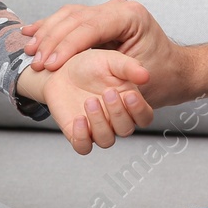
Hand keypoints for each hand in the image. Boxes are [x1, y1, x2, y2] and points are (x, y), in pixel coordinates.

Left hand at [20, 48, 153, 154]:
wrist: (61, 70)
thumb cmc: (89, 66)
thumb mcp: (111, 60)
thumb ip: (128, 67)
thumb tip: (145, 75)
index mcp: (127, 102)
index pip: (144, 117)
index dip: (139, 111)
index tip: (130, 95)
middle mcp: (114, 119)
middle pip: (126, 130)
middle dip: (118, 113)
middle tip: (108, 92)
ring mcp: (96, 128)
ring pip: (106, 140)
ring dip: (99, 122)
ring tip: (90, 102)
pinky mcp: (77, 133)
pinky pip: (83, 147)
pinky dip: (82, 137)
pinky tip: (79, 119)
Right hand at [23, 0, 195, 107]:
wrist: (175, 71)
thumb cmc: (162, 76)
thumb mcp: (142, 77)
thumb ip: (115, 69)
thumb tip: (90, 70)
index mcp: (130, 16)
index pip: (90, 26)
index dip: (66, 45)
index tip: (50, 64)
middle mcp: (118, 7)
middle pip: (76, 18)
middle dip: (52, 40)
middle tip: (36, 62)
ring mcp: (108, 9)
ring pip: (69, 15)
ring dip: (47, 32)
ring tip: (29, 50)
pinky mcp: (100, 16)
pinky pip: (70, 17)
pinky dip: (50, 26)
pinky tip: (32, 32)